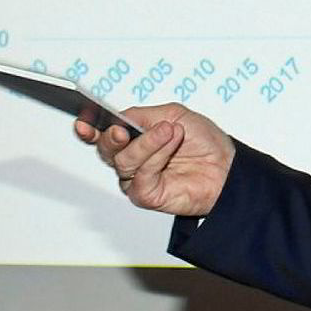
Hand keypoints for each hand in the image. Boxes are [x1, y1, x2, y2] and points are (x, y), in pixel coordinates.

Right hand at [75, 103, 235, 216]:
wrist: (226, 165)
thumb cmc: (203, 142)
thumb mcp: (172, 114)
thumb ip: (141, 115)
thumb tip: (118, 117)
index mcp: (133, 138)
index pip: (100, 134)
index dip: (88, 129)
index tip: (83, 122)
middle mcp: (131, 159)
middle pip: (106, 149)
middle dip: (112, 137)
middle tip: (123, 130)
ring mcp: (136, 179)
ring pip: (123, 161)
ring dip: (148, 143)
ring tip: (170, 132)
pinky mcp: (146, 195)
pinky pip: (140, 176)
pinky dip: (156, 157)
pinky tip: (171, 144)